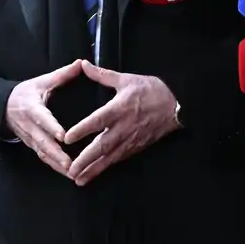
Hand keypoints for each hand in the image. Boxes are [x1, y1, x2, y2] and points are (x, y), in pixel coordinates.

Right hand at [4, 60, 84, 175]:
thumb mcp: (41, 81)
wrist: (2, 106)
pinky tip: (67, 173)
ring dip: (56, 164)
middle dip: (56, 154)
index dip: (51, 128)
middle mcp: (29, 125)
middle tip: (71, 164)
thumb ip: (61, 75)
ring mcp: (29, 137)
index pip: (42, 119)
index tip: (63, 136)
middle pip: (43, 142)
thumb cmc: (25, 93)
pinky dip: (53, 166)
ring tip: (72, 173)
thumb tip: (80, 63)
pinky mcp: (31, 145)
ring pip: (42, 153)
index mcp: (32, 108)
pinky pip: (42, 157)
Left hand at [64, 60, 179, 186]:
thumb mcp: (126, 79)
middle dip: (85, 160)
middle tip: (70, 170)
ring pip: (109, 158)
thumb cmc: (151, 90)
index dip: (82, 130)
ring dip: (93, 170)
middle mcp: (122, 128)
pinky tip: (95, 174)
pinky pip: (118, 159)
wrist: (177, 105)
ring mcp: (130, 140)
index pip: (97, 121)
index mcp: (118, 109)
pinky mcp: (136, 147)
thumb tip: (83, 64)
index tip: (67, 138)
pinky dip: (106, 168)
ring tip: (78, 180)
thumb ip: (102, 75)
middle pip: (101, 146)